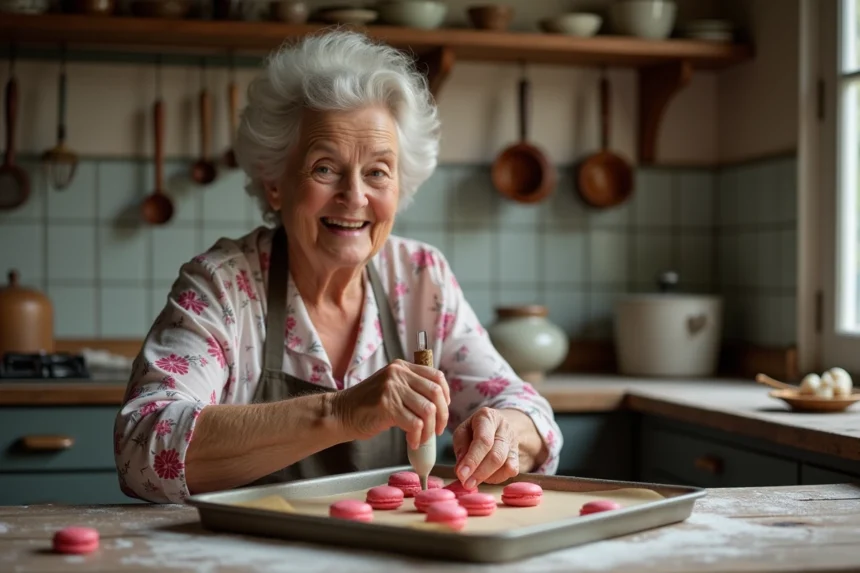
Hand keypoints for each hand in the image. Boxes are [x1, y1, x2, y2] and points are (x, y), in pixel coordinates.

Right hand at [332, 359, 449, 449]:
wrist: (340, 413)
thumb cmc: (367, 405)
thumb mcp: (390, 387)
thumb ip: (410, 388)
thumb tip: (438, 404)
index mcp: (401, 367)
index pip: (436, 376)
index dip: (445, 395)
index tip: (443, 410)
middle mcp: (398, 374)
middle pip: (436, 393)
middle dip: (442, 415)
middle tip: (437, 430)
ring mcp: (392, 389)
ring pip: (427, 410)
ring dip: (429, 430)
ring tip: (421, 438)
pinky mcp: (386, 406)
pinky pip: (415, 424)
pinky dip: (417, 437)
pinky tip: (412, 442)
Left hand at [451, 407, 518, 488]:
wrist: (496, 425)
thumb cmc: (474, 429)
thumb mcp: (463, 431)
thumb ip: (461, 448)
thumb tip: (462, 469)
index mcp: (487, 417)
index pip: (483, 440)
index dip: (472, 459)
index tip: (461, 474)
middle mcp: (504, 428)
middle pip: (496, 455)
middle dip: (479, 473)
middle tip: (466, 484)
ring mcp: (513, 442)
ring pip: (504, 464)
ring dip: (487, 477)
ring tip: (472, 482)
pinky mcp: (517, 455)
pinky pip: (511, 471)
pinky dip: (498, 477)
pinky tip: (486, 477)